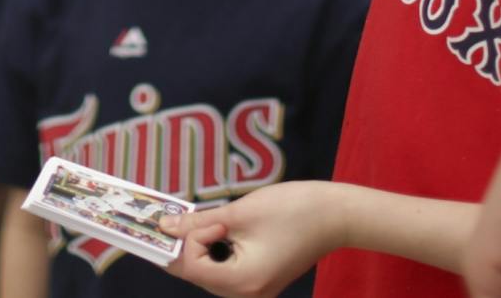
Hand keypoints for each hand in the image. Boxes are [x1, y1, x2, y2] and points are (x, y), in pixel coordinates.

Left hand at [160, 184, 338, 297]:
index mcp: (243, 282)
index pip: (193, 268)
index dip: (187, 242)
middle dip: (187, 246)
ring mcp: (256, 289)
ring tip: (206, 220)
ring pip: (211, 272)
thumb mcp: (239, 212)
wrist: (336, 215)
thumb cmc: (292, 210)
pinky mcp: (261, 279)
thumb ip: (199, 223)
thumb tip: (165, 228)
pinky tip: (220, 230)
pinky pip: (227, 269)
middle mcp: (248, 294)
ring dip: (201, 247)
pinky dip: (217, 250)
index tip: (202, 217)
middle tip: (185, 216)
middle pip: (199, 274)